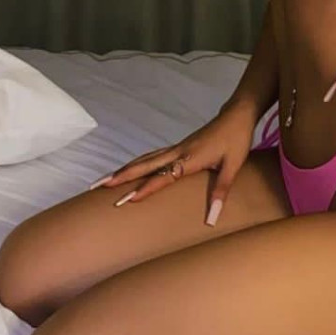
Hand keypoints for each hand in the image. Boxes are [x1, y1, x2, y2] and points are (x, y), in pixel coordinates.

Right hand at [88, 99, 258, 223]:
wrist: (237, 114)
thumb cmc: (236, 140)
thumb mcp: (233, 166)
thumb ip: (220, 192)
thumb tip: (211, 220)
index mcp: (190, 158)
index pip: (163, 176)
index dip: (146, 188)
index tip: (127, 199)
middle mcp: (178, 152)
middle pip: (145, 164)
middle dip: (121, 177)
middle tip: (98, 187)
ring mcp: (176, 148)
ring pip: (145, 159)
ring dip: (124, 169)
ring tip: (104, 180)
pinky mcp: (178, 146)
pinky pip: (152, 156)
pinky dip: (137, 163)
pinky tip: (130, 169)